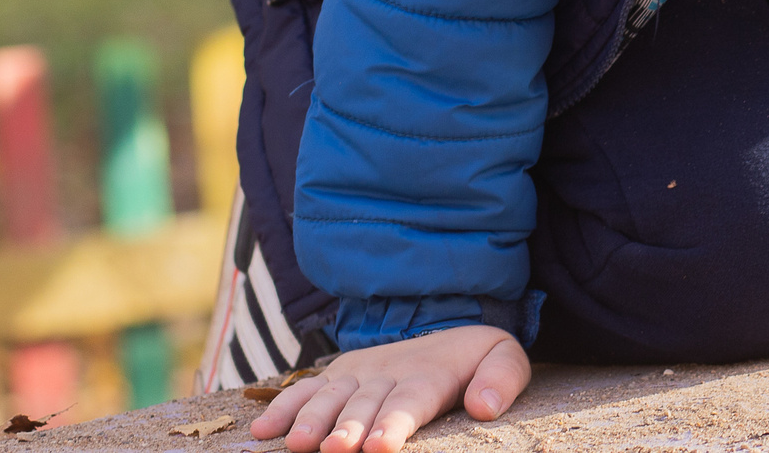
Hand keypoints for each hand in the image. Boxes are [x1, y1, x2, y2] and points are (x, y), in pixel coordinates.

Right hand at [248, 325, 530, 452]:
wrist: (451, 327)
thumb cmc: (477, 359)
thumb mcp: (505, 358)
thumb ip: (502, 379)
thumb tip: (486, 406)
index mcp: (428, 374)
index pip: (409, 402)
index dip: (392, 424)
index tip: (378, 446)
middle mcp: (387, 372)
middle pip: (364, 405)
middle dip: (347, 428)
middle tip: (331, 451)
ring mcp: (358, 373)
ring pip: (330, 397)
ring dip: (311, 419)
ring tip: (297, 444)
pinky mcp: (338, 377)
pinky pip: (305, 390)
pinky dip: (282, 407)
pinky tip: (262, 432)